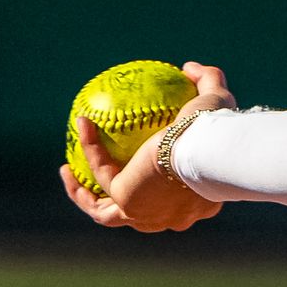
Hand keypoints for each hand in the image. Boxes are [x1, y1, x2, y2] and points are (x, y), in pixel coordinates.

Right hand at [59, 62, 232, 232]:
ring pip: (105, 214)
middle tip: (105, 181)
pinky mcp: (127, 202)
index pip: (177, 202)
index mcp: (196, 202)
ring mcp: (146, 214)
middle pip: (137, 219)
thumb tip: (190, 67)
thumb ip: (208, 81)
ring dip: (84, 196)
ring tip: (68, 171)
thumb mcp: (217, 100)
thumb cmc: (216, 131)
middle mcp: (170, 216)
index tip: (149, 166)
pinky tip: (82, 122)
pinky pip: (99, 173)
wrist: (207, 152)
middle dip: (116, 205)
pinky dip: (90, 148)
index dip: (161, 189)